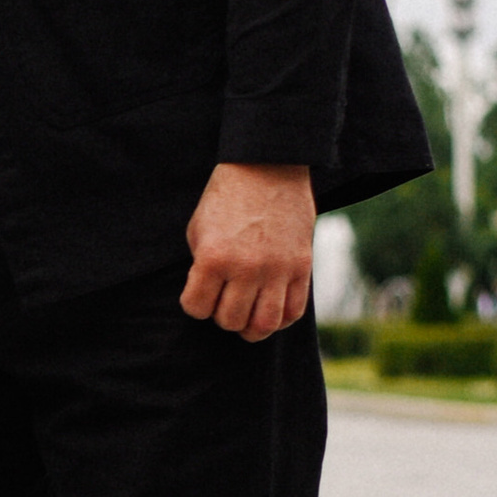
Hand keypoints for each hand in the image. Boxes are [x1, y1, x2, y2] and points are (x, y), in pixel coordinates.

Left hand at [179, 162, 315, 341]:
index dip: (195, 303)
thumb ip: (201, 268)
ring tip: (246, 317)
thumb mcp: (199, 230)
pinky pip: (294, 311)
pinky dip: (280, 320)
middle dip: (221, 316)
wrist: (267, 168)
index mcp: (213, 258)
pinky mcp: (302, 267)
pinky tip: (269, 311)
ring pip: (264, 325)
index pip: (196, 308)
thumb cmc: (226, 198)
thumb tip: (209, 299)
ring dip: (250, 328)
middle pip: (230, 321)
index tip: (199, 291)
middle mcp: (246, 268)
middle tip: (223, 301)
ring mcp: (277, 269)